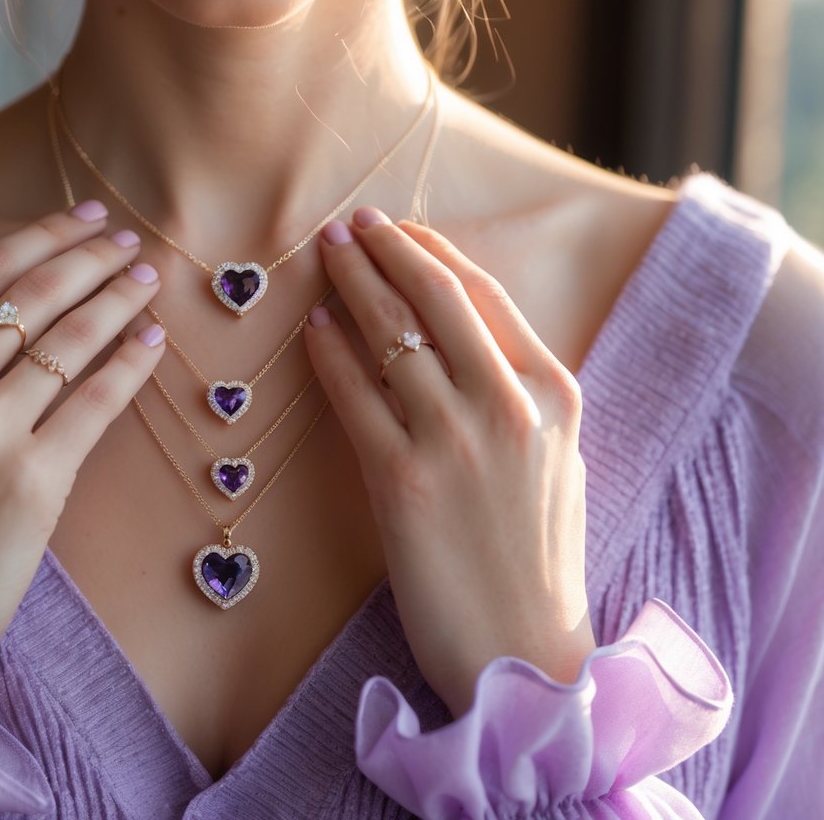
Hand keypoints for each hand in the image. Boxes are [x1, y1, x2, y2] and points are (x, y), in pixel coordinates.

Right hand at [0, 201, 165, 726]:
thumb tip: (20, 309)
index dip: (44, 236)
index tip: (85, 218)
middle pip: (33, 294)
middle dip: (92, 258)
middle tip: (131, 242)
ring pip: (70, 340)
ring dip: (120, 300)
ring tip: (148, 282)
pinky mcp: (30, 480)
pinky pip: (97, 400)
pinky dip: (132, 362)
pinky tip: (153, 340)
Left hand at [303, 207, 595, 717]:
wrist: (522, 648)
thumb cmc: (538, 558)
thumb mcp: (558, 460)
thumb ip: (522, 395)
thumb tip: (466, 340)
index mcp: (554, 394)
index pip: (485, 295)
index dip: (432, 252)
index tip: (399, 230)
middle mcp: (507, 405)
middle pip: (434, 298)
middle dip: (386, 249)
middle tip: (349, 224)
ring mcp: (453, 440)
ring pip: (390, 336)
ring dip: (351, 285)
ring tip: (324, 255)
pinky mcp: (401, 481)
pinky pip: (355, 395)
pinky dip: (330, 353)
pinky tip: (314, 327)